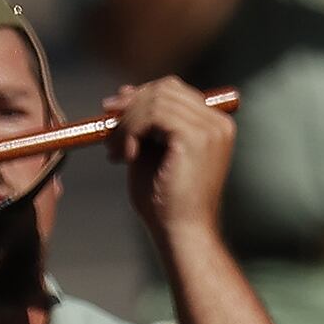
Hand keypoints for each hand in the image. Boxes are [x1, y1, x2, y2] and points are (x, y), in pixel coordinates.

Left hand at [109, 77, 237, 246]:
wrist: (181, 234)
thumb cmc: (166, 203)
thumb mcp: (150, 152)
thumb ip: (143, 124)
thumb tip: (124, 93)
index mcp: (213, 125)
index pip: (174, 91)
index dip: (140, 95)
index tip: (112, 111)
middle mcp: (217, 123)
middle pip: (165, 88)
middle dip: (130, 104)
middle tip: (106, 127)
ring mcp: (210, 129)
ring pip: (156, 100)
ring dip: (126, 123)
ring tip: (115, 151)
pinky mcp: (196, 138)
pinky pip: (153, 114)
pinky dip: (131, 130)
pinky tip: (126, 156)